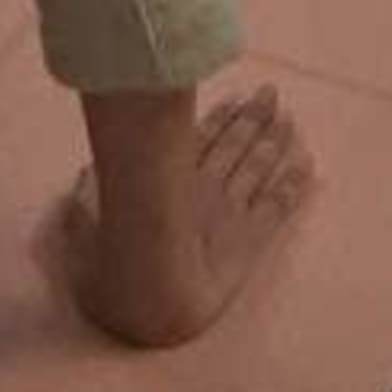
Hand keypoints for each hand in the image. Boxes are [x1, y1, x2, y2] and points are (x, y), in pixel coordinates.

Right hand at [58, 81, 317, 348]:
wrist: (151, 298)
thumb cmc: (113, 261)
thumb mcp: (84, 221)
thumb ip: (85, 196)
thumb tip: (86, 176)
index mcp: (167, 177)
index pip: (201, 137)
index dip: (222, 116)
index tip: (237, 97)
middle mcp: (204, 184)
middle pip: (235, 144)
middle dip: (254, 118)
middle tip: (272, 94)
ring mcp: (231, 210)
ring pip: (259, 167)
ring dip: (276, 142)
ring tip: (291, 120)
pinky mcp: (250, 239)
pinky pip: (277, 207)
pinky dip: (293, 185)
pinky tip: (308, 166)